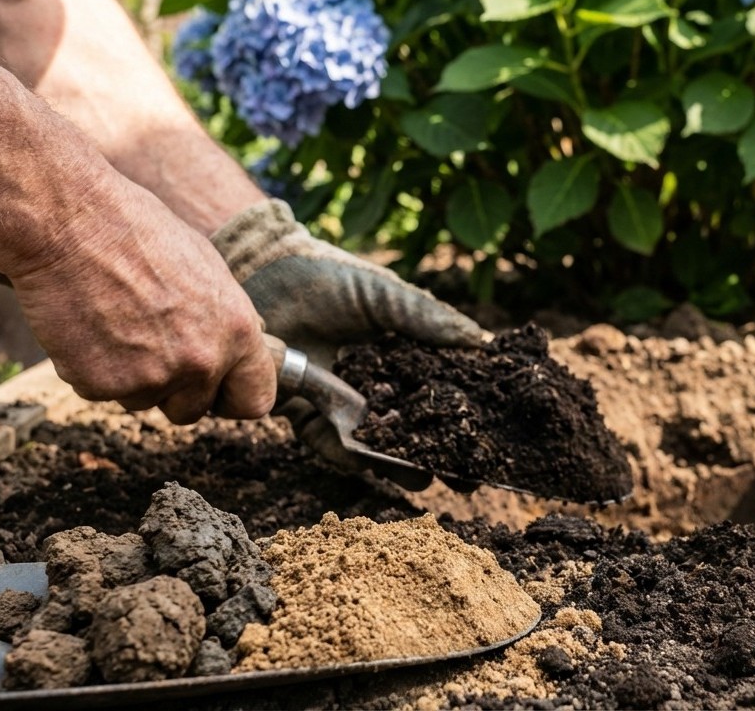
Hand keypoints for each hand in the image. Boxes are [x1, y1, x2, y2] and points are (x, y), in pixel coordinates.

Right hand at [10, 186, 276, 424]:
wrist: (68, 223)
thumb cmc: (136, 233)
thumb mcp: (206, 269)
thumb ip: (222, 321)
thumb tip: (230, 351)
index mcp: (237, 332)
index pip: (254, 401)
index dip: (232, 398)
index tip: (218, 394)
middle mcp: (202, 362)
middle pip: (192, 410)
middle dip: (173, 389)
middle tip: (148, 345)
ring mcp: (152, 378)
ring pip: (143, 401)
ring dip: (129, 376)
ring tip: (113, 319)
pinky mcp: (102, 384)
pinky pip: (100, 392)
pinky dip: (90, 368)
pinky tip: (86, 325)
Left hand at [209, 200, 485, 481]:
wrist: (264, 275)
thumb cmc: (329, 279)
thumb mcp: (384, 295)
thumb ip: (428, 319)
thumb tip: (481, 341)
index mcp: (400, 357)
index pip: (440, 393)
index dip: (464, 418)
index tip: (489, 442)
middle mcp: (375, 385)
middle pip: (413, 428)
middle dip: (439, 453)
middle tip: (466, 479)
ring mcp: (342, 403)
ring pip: (376, 444)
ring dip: (399, 464)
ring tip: (424, 480)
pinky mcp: (306, 413)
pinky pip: (329, 444)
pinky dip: (349, 455)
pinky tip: (371, 463)